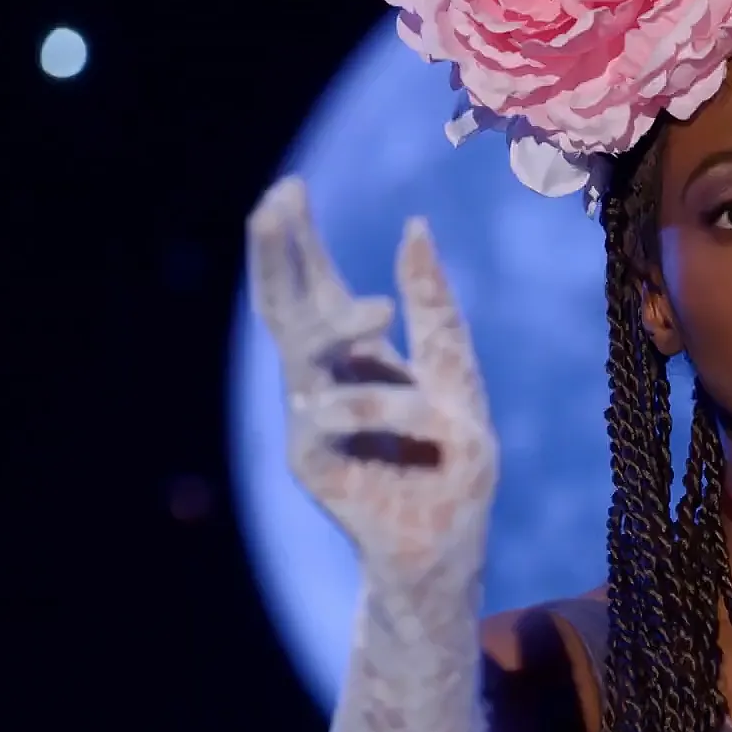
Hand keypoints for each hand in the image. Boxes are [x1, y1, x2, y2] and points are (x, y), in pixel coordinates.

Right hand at [246, 176, 497, 585]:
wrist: (447, 547)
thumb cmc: (454, 464)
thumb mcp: (456, 371)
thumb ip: (433, 306)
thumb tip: (413, 226)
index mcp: (355, 356)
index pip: (316, 285)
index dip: (299, 239)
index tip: (288, 185)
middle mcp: (323, 380)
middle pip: (286, 304)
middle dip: (278, 252)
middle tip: (274, 199)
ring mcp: (310, 419)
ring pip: (306, 351)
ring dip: (340, 324)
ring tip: (384, 309)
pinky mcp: (309, 460)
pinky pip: (337, 416)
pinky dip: (382, 410)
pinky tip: (426, 422)